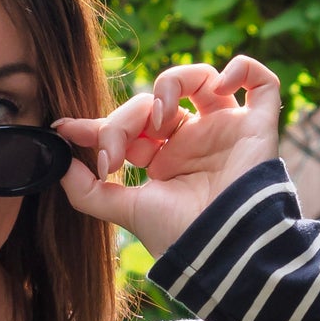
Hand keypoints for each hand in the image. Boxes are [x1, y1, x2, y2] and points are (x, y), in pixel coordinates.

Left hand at [55, 56, 281, 259]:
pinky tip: (218, 84)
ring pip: (201, 78)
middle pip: (152, 102)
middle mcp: (193, 141)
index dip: (96, 124)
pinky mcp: (257, 126)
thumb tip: (58, 164)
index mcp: (164, 161)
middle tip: (115, 155)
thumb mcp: (126, 212)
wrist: (223, 251)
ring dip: (172, 84)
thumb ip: (88, 192)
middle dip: (124, 120)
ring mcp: (225, 130)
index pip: (128, 127)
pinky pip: (261, 82)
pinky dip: (241, 69)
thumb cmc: (180, 236)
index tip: (63, 128)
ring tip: (160, 117)